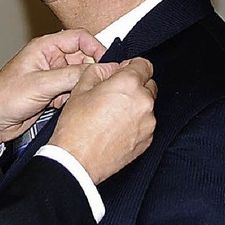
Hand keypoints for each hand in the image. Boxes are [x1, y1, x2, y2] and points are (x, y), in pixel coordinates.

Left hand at [0, 29, 105, 146]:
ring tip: (75, 97)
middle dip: (91, 70)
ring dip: (81, 86)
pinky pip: (73, 90)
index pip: (79, 37)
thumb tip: (99, 69)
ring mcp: (51, 76)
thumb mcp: (41, 84)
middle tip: (97, 84)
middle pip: (83, 57)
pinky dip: (73, 97)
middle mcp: (50, 58)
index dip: (96, 47)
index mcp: (44, 47)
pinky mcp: (52, 92)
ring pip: (79, 76)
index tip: (107, 62)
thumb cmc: (4, 97)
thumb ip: (70, 75)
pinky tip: (63, 105)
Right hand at [49, 57, 156, 183]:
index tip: (124, 70)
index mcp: (128, 84)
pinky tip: (115, 127)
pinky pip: (145, 123)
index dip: (132, 65)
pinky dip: (135, 122)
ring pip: (146, 105)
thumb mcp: (80, 88)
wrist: (78, 160)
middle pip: (148, 84)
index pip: (144, 64)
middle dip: (134, 85)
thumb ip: (98, 71)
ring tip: (111, 113)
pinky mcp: (148, 140)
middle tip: (113, 93)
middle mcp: (143, 102)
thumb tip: (109, 69)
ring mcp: (148, 123)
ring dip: (135, 104)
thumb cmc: (76, 126)